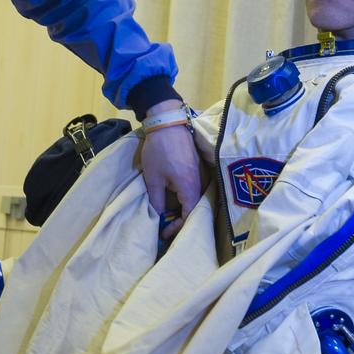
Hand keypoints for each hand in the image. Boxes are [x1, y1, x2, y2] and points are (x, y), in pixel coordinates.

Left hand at [140, 99, 205, 239]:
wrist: (167, 122)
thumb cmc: (159, 150)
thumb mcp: (153, 178)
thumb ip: (157, 200)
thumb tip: (160, 216)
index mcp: (190, 188)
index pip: (189, 216)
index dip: (177, 228)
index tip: (163, 232)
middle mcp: (200, 183)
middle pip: (195, 209)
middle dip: (182, 222)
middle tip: (167, 227)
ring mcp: (200, 174)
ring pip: (195, 199)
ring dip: (183, 210)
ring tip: (169, 216)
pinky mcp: (196, 167)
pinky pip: (194, 189)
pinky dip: (185, 198)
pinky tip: (174, 200)